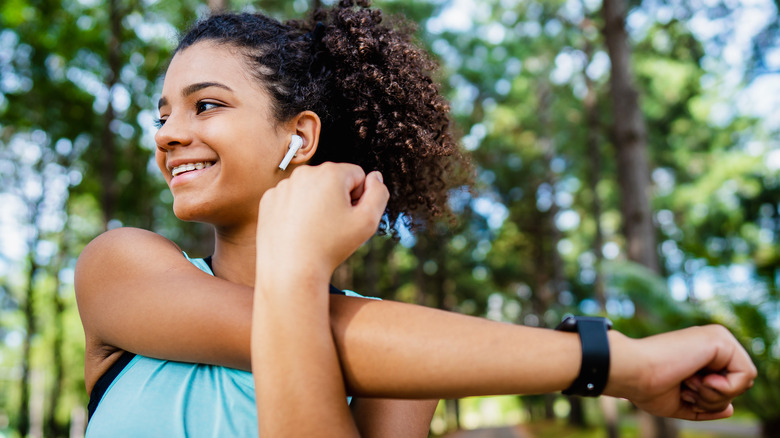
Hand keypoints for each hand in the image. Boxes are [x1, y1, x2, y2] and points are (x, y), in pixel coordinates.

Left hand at [255, 163, 388, 287]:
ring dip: (317, 204)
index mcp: (331, 173)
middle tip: (332, 226)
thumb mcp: (368, 221)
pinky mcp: (269, 199)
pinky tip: (298, 230)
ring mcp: (283, 185)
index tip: (348, 218)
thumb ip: (379, 194)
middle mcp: (305, 172)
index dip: (359, 198)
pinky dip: (296, 211)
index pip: (357, 175)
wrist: (291, 270)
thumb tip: (375, 177)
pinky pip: (291, 199)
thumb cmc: (331, 247)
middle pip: (333, 180)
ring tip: (314, 230)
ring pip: (311, 189)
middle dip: (337, 198)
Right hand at [606, 325, 756, 420]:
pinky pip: (746, 374)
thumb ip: (705, 405)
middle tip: (686, 388)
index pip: (728, 385)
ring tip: (689, 383)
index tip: (683, 392)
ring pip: (745, 380)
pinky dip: (724, 389)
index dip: (709, 399)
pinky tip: (700, 379)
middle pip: (739, 384)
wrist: (631, 373)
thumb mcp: (679, 402)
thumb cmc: (645, 386)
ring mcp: (716, 337)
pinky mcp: (720, 339)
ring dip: (716, 395)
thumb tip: (730, 409)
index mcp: (701, 353)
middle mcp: (711, 341)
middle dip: (714, 398)